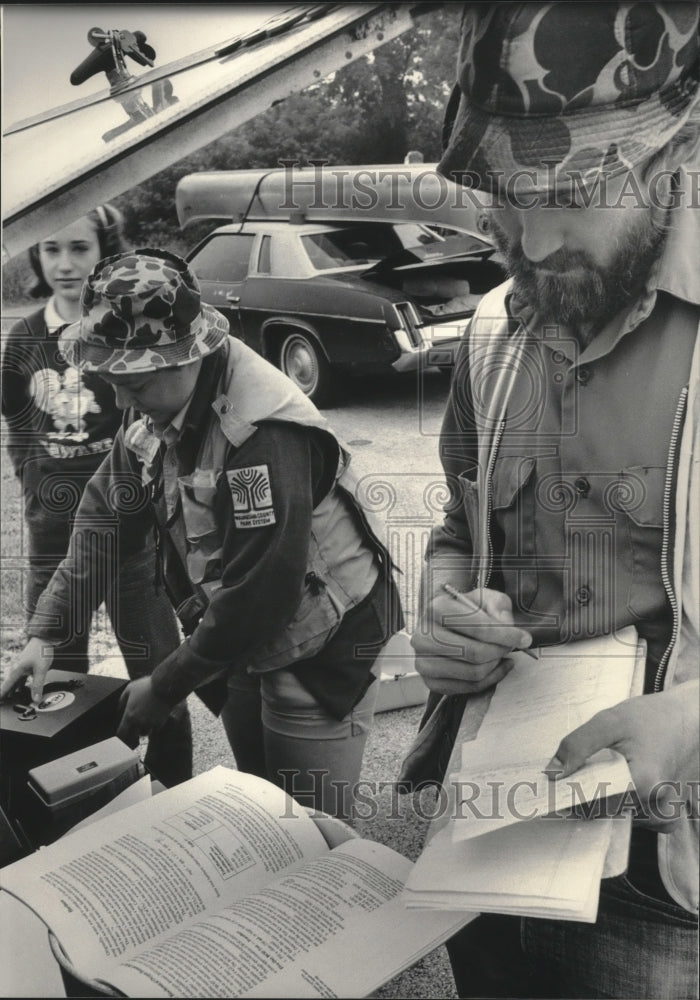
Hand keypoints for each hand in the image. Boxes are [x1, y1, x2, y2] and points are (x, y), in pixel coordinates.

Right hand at [0, 637, 54, 702]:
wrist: (44, 638)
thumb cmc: (41, 651)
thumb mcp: (41, 670)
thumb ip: (37, 685)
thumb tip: (35, 698)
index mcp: (17, 670)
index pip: (6, 685)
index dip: (1, 694)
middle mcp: (16, 668)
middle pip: (9, 684)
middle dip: (6, 692)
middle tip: (3, 700)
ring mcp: (20, 666)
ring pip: (14, 680)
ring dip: (12, 688)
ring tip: (10, 697)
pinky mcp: (25, 664)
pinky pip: (19, 677)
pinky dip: (19, 683)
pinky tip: (19, 688)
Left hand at [117, 677, 172, 748]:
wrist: (164, 686)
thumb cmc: (146, 685)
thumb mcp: (130, 688)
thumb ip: (122, 698)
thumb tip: (119, 706)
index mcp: (129, 715)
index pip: (122, 732)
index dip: (121, 735)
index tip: (122, 734)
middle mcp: (139, 722)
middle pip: (133, 735)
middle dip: (133, 732)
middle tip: (134, 729)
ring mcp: (150, 723)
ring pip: (145, 733)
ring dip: (144, 730)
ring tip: (145, 725)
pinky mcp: (160, 722)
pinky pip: (156, 730)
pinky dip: (154, 728)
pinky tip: (154, 723)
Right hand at [411, 587, 532, 694]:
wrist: (446, 625)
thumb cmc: (467, 611)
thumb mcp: (485, 598)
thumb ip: (498, 606)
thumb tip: (505, 625)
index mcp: (436, 609)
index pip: (476, 627)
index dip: (505, 634)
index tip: (524, 638)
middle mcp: (423, 636)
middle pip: (474, 653)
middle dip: (500, 651)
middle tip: (511, 647)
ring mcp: (424, 661)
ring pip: (472, 673)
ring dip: (495, 665)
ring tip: (502, 654)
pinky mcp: (431, 681)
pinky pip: (468, 688)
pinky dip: (490, 679)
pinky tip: (498, 667)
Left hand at [545, 682, 699, 832]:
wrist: (688, 718)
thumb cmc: (652, 717)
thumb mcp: (609, 721)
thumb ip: (578, 746)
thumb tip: (553, 773)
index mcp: (641, 782)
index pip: (592, 806)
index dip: (569, 797)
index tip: (555, 787)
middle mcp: (655, 803)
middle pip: (605, 813)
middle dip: (585, 798)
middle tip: (578, 775)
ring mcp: (664, 810)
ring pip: (621, 818)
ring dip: (606, 802)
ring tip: (606, 773)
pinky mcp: (668, 811)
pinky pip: (641, 821)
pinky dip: (628, 808)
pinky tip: (623, 787)